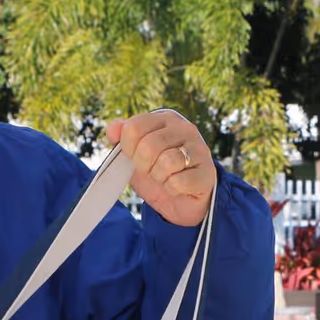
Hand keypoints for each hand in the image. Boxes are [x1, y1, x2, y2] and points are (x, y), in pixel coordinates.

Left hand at [105, 110, 215, 226]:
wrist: (181, 201)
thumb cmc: (157, 173)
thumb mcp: (134, 155)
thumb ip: (121, 138)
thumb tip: (113, 129)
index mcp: (165, 119)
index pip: (134, 127)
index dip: (128, 148)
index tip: (135, 157)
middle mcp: (185, 129)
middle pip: (149, 146)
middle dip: (143, 165)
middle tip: (151, 171)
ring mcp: (199, 149)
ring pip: (167, 162)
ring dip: (159, 177)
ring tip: (165, 178)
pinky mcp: (207, 172)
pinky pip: (179, 181)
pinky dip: (172, 189)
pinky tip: (177, 187)